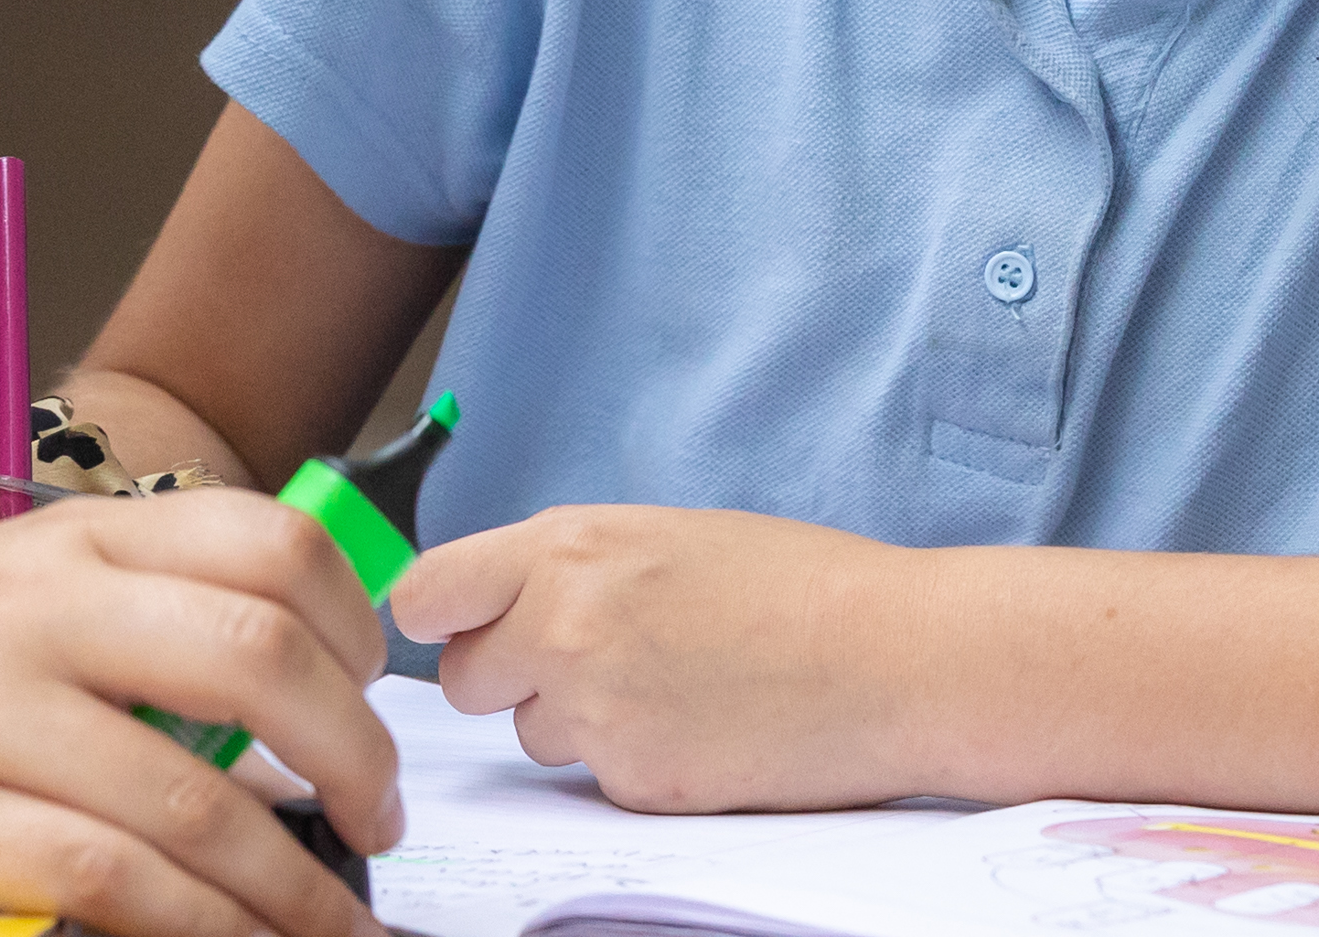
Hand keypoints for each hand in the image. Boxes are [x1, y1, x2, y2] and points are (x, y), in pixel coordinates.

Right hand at [0, 488, 403, 936]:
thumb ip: (117, 612)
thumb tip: (286, 687)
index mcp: (56, 541)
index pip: (262, 539)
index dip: (353, 619)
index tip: (374, 691)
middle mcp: (29, 608)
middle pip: (258, 655)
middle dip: (357, 752)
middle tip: (379, 817)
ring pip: (198, 798)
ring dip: (297, 881)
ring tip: (335, 922)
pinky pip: (112, 878)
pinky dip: (201, 926)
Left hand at [387, 505, 933, 813]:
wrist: (894, 657)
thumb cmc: (796, 585)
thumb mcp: (662, 534)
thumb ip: (568, 567)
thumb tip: (500, 601)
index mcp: (567, 548)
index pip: (425, 593)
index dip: (439, 618)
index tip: (457, 628)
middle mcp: (563, 627)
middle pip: (464, 680)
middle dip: (510, 678)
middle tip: (590, 664)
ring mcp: (597, 713)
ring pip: (532, 735)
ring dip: (580, 722)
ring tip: (674, 687)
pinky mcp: (638, 784)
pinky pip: (601, 780)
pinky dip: (639, 762)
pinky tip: (705, 728)